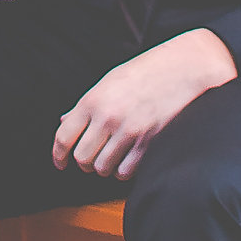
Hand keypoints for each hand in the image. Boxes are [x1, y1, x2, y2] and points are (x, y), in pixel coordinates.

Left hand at [52, 29, 236, 181]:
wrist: (182, 69)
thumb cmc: (144, 73)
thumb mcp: (109, 82)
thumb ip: (85, 105)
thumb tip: (64, 123)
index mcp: (93, 99)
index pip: (64, 137)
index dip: (58, 155)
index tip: (60, 163)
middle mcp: (108, 117)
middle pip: (82, 158)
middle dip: (84, 162)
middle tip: (91, 157)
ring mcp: (128, 131)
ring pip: (102, 168)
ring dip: (104, 167)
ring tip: (112, 156)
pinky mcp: (149, 143)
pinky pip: (125, 172)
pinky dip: (123, 170)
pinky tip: (127, 159)